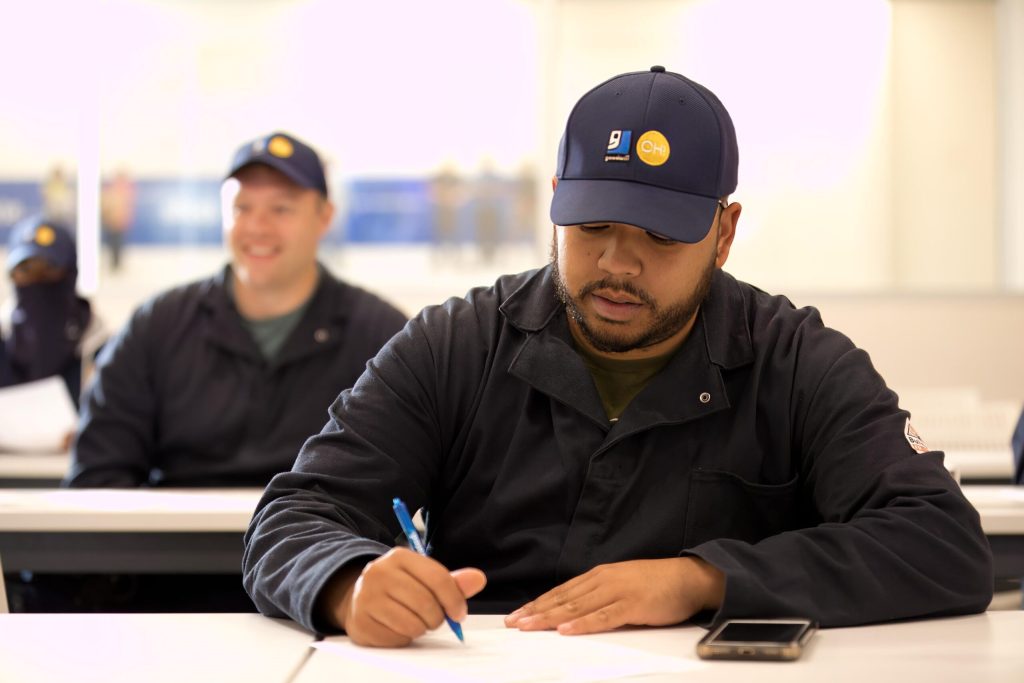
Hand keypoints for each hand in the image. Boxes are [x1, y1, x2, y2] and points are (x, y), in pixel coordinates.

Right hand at [317, 547, 485, 646]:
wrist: (357, 597)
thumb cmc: (398, 587)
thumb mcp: (423, 577)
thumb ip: (452, 581)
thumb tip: (478, 579)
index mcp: (399, 556)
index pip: (438, 578)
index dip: (454, 599)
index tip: (459, 613)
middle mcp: (379, 573)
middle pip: (425, 603)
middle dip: (437, 617)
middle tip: (435, 619)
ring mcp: (366, 598)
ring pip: (412, 624)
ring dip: (421, 629)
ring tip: (416, 621)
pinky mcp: (360, 622)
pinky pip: (396, 638)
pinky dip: (404, 638)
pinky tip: (399, 627)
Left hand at [504, 557, 723, 635]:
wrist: (689, 577)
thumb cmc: (656, 584)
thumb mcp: (621, 585)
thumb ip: (599, 595)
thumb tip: (574, 611)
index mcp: (599, 576)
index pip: (561, 592)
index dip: (538, 604)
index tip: (518, 614)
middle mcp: (603, 580)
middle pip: (563, 599)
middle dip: (535, 611)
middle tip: (513, 623)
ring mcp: (617, 591)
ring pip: (576, 606)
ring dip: (550, 617)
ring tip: (530, 626)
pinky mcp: (632, 605)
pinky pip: (603, 616)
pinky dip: (583, 624)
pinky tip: (566, 630)